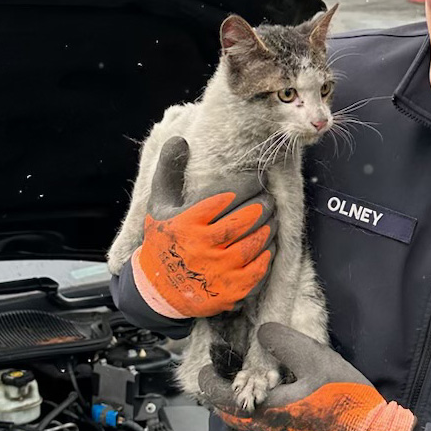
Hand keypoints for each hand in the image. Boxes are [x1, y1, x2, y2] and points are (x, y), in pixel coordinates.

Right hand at [132, 137, 275, 318]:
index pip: (227, 196)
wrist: (158, 289)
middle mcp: (203, 247)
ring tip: (272, 214)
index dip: (248, 185)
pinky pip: (260, 267)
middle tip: (269, 196)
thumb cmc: (162, 240)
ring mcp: (219, 271)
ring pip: (257, 241)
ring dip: (270, 224)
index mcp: (187, 222)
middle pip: (246, 218)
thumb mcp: (159, 204)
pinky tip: (270, 241)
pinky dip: (269, 251)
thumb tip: (180, 140)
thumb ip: (169, 170)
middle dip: (264, 203)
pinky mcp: (231, 290)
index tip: (256, 179)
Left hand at [198, 323, 415, 430]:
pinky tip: (284, 415)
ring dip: (250, 412)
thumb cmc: (346, 399)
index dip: (210, 381)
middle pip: (232, 416)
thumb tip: (261, 333)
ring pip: (248, 430)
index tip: (209, 369)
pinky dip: (267, 428)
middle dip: (230, 397)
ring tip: (266, 393)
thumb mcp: (318, 359)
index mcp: (266, 412)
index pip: (219, 398)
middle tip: (240, 378)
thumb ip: (284, 343)